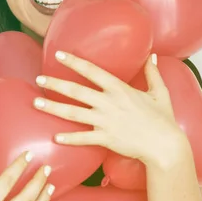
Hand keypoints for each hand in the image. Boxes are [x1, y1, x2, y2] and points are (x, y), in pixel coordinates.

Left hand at [33, 51, 187, 166]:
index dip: (74, 62)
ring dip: (53, 107)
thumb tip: (152, 56)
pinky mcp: (105, 138)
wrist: (165, 145)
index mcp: (119, 89)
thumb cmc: (163, 119)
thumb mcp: (161, 93)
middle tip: (38, 78)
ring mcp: (105, 121)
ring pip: (73, 113)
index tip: (59, 54)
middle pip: (76, 91)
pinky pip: (83, 138)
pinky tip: (55, 137)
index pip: (92, 71)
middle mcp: (108, 102)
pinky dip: (69, 138)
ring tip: (36, 102)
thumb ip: (153, 73)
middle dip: (55, 83)